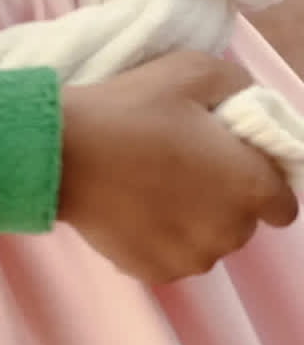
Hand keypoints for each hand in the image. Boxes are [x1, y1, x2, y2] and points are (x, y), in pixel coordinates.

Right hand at [59, 51, 298, 282]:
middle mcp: (228, 233)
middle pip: (243, 221)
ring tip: (154, 182)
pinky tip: (134, 204)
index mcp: (247, 186)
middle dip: (224, 195)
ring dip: (194, 218)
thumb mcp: (190, 71)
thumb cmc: (132, 110)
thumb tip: (245, 100)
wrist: (63, 153)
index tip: (234, 160)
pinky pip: (172, 254)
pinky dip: (161, 235)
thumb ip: (235, 84)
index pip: (284, 204)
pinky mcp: (154, 273)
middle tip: (185, 160)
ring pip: (206, 240)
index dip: (264, 179)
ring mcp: (190, 258)